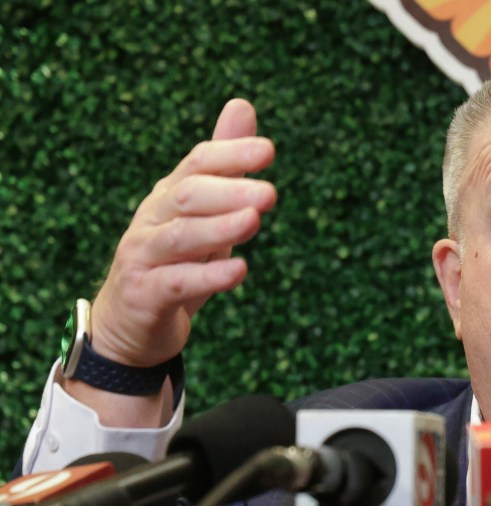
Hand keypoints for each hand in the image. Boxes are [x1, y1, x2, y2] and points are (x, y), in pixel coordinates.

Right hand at [89, 99, 275, 366]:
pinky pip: (175, 283)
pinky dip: (207, 277)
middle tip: (270, 194)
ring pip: (179, 237)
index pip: (197, 164)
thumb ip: (224, 165)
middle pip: (187, 195)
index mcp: (169, 196)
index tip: (267, 150)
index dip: (229, 154)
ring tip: (255, 221)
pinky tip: (239, 270)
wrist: (130, 326)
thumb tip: (242, 105)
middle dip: (229, 191)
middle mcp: (152, 220)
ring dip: (219, 227)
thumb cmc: (174, 262)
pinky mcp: (144, 295)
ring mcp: (143, 257)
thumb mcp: (204, 213)